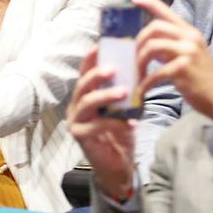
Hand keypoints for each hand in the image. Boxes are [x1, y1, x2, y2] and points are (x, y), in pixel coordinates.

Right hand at [66, 48, 137, 199]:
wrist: (118, 166)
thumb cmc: (120, 134)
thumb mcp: (124, 109)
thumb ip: (124, 92)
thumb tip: (137, 67)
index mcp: (85, 96)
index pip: (85, 73)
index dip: (90, 59)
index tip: (99, 46)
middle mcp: (76, 106)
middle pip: (82, 85)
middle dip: (97, 74)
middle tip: (114, 68)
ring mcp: (75, 121)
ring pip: (87, 102)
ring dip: (106, 95)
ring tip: (124, 91)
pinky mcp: (80, 136)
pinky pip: (96, 125)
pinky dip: (114, 122)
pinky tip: (130, 123)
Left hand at [132, 0, 212, 120]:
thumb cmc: (201, 79)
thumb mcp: (189, 55)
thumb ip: (170, 46)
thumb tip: (148, 43)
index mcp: (190, 32)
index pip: (166, 11)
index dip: (149, 3)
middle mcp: (190, 38)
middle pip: (154, 28)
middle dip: (139, 43)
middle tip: (134, 59)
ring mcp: (188, 52)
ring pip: (152, 47)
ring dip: (140, 62)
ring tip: (138, 76)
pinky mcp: (183, 68)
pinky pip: (156, 71)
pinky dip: (146, 82)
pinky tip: (143, 90)